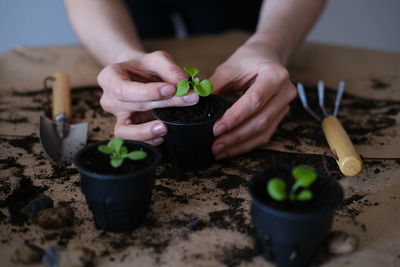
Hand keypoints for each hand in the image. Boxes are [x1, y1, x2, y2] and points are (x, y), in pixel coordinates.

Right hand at [97, 50, 198, 144]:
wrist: (139, 77)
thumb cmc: (145, 67)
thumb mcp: (157, 60)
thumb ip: (170, 69)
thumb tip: (184, 83)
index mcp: (110, 78)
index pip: (124, 89)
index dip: (147, 92)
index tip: (171, 89)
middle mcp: (110, 100)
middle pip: (133, 106)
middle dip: (162, 105)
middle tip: (189, 100)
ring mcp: (118, 117)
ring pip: (125, 131)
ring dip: (145, 132)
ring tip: (165, 128)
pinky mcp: (128, 130)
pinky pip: (134, 140)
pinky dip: (148, 140)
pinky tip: (162, 136)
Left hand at [210, 42, 296, 158]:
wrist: (267, 56)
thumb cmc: (248, 60)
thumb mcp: (229, 67)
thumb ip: (214, 85)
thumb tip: (197, 104)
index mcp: (275, 76)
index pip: (255, 100)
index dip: (235, 117)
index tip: (216, 128)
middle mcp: (284, 93)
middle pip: (261, 120)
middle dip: (236, 136)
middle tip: (215, 145)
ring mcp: (284, 107)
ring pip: (263, 132)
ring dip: (240, 145)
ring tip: (219, 151)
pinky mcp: (279, 117)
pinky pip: (264, 136)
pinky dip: (246, 145)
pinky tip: (230, 149)